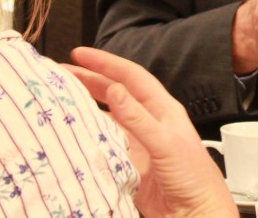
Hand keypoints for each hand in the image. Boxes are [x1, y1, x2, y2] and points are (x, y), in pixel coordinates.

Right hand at [66, 46, 237, 217]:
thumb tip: (114, 90)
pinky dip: (89, 136)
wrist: (196, 212)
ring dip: (87, 107)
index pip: (130, 77)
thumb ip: (139, 118)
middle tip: (62, 74)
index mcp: (162, 108)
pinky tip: (73, 133)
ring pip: (108, 117)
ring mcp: (138, 142)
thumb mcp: (166, 143)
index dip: (105, 63)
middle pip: (116, 93)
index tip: (80, 55)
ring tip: (61, 98)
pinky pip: (105, 143)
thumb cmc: (193, 177)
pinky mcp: (129, 163)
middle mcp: (149, 121)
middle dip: (90, 80)